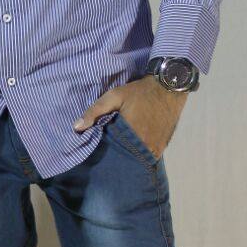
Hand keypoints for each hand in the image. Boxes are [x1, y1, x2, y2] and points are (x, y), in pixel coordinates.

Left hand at [73, 76, 188, 158]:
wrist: (169, 86)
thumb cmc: (140, 92)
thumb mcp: (114, 96)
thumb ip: (95, 111)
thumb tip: (76, 128)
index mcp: (131, 136)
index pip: (113, 154)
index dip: (105, 156)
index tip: (97, 156)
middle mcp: (145, 146)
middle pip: (126, 159)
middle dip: (118, 158)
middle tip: (109, 156)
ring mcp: (156, 148)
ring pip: (139, 160)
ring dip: (130, 157)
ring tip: (120, 154)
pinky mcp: (163, 146)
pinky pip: (149, 156)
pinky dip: (141, 154)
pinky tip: (134, 150)